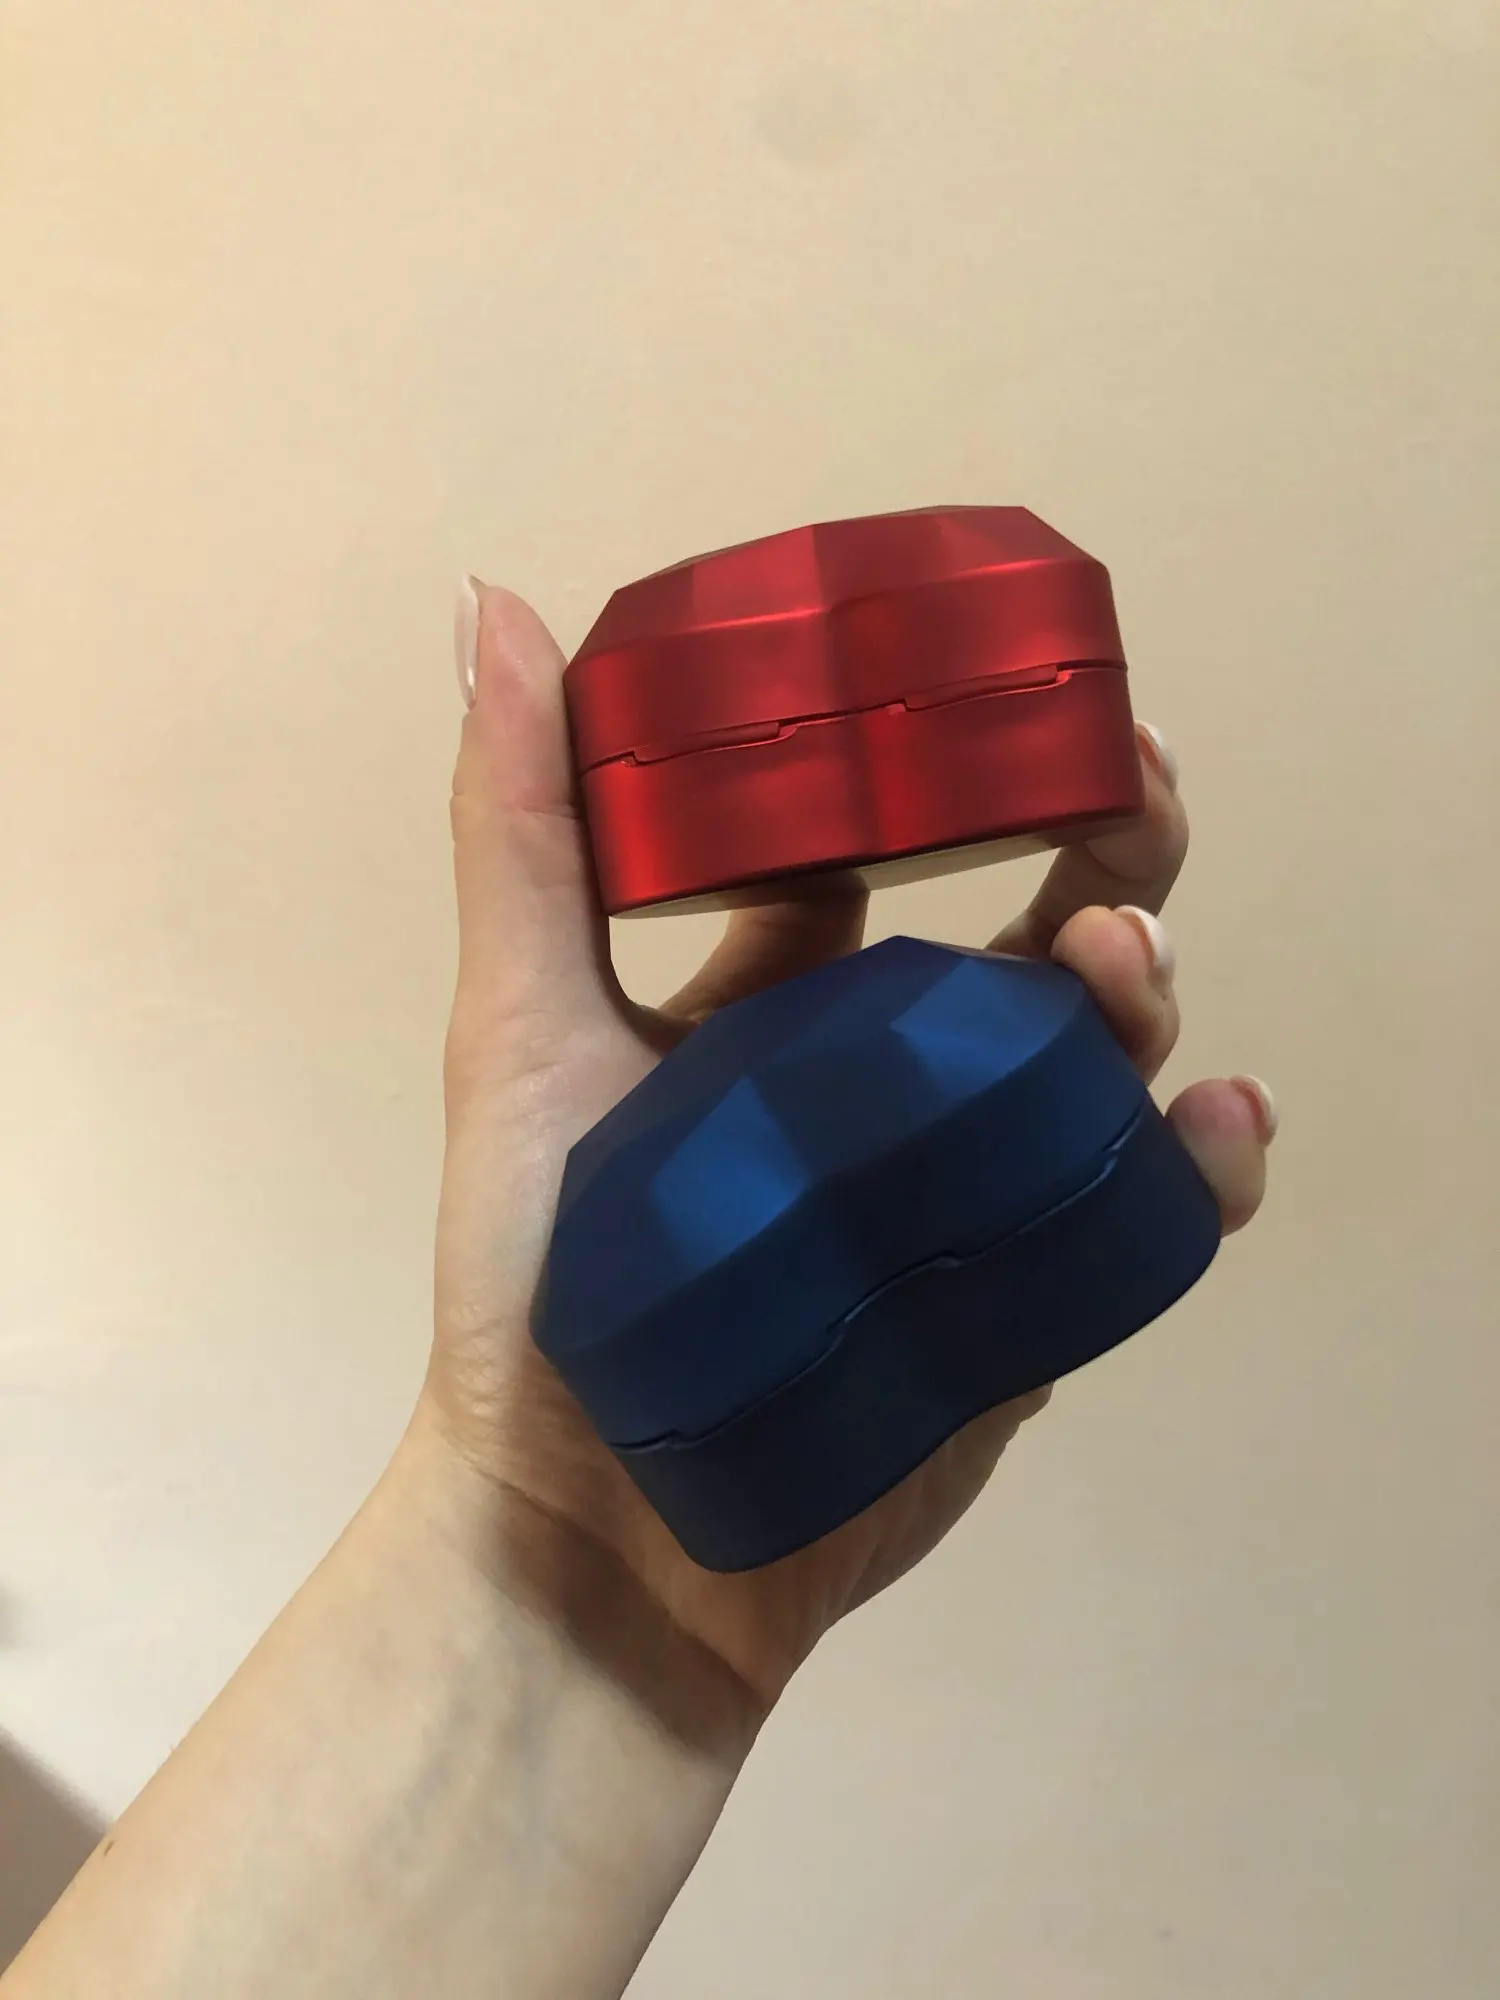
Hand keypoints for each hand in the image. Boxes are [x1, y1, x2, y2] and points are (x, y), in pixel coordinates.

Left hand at [415, 580, 1273, 1730]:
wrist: (595, 1538)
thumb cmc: (541, 1280)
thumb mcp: (517, 1033)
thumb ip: (521, 834)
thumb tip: (498, 601)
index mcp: (777, 998)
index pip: (887, 850)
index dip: (952, 762)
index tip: (1002, 688)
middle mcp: (882, 1077)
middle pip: (1029, 933)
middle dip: (1101, 850)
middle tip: (1134, 794)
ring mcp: (962, 1184)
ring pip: (1098, 1059)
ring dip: (1143, 988)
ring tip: (1125, 969)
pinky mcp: (1020, 1295)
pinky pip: (1137, 1215)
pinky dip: (1202, 1166)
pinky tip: (1218, 1123)